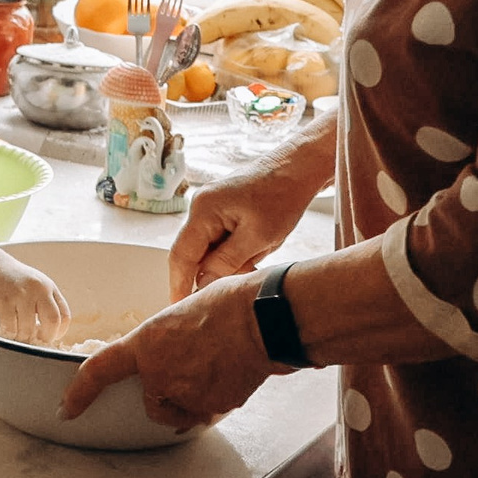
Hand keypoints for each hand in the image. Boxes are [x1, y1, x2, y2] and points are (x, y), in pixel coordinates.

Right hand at [0, 257, 69, 343]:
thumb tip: (47, 333)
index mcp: (48, 287)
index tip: (48, 337)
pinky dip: (9, 333)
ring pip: (29, 329)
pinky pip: (10, 327)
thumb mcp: (33, 285)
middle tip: (35, 341)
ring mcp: (21, 293)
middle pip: (52, 321)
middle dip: (45, 338)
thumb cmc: (9, 279)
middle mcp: (38, 288)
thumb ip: (43, 304)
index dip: (58, 332)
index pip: (64, 316)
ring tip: (16, 334)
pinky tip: (5, 328)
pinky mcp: (3, 300)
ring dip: (22, 338)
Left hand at [61, 273, 277, 430]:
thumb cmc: (227, 304)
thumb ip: (167, 340)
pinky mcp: (212, 408)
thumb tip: (173, 352)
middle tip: (190, 367)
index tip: (66, 409)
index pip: (99, 371)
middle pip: (150, 402)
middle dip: (163, 394)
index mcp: (146, 344)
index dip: (79, 393)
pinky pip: (205, 414)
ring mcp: (186, 395)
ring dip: (188, 400)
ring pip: (179, 412)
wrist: (261, 319)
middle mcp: (159, 374)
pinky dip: (212, 404)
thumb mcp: (181, 312)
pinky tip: (228, 378)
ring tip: (214, 369)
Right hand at [168, 133, 332, 299]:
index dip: (179, 284)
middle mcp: (200, 207)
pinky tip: (256, 252)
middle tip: (222, 296)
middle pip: (192, 253)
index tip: (179, 309)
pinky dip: (232, 254)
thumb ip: (226, 263)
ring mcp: (211, 208)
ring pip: (208, 249)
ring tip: (256, 260)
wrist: (299, 168)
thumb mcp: (257, 238)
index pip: (181, 255)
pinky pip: (218, 240)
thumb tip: (202, 284)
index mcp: (203, 210)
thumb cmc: (282, 197)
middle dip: (207, 275)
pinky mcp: (223, 211)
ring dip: (226, 264)